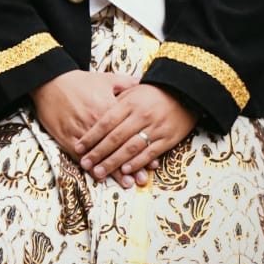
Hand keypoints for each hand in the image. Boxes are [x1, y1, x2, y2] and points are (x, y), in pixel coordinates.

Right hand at [30, 70, 146, 177]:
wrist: (52, 81)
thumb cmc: (81, 81)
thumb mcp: (107, 79)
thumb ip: (128, 84)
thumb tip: (145, 85)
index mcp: (108, 108)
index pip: (128, 133)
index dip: (140, 148)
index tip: (152, 162)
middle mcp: (96, 122)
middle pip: (116, 147)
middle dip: (130, 165)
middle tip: (141, 179)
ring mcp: (81, 131)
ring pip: (100, 155)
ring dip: (113, 170)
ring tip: (126, 183)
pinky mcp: (67, 137)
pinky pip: (80, 155)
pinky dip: (90, 167)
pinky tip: (99, 176)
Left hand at [75, 82, 199, 188]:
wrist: (185, 92)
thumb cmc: (154, 93)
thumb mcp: (132, 91)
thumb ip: (116, 103)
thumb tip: (95, 116)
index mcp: (130, 103)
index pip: (106, 122)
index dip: (91, 136)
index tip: (79, 147)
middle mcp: (141, 116)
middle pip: (116, 138)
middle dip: (99, 153)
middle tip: (86, 164)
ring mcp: (155, 128)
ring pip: (131, 148)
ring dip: (114, 162)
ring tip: (100, 172)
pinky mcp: (167, 139)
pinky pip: (149, 153)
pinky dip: (137, 163)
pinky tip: (125, 170)